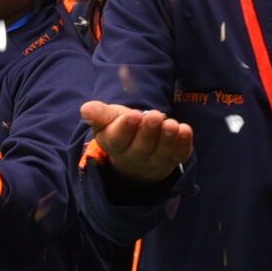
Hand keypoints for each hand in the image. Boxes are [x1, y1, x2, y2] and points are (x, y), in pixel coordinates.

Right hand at [79, 101, 194, 184]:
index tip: (133, 115)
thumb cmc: (121, 129)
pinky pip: (180, 154)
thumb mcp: (107, 120)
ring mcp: (155, 160)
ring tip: (171, 124)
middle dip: (148, 131)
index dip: (126, 128)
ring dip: (167, 138)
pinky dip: (184, 143)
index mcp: (114, 144)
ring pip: (161, 152)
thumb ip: (99, 114)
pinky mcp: (173, 159)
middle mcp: (134, 156)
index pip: (118, 139)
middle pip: (141, 147)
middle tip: (154, 115)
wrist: (137, 154)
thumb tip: (86, 109)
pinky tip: (185, 130)